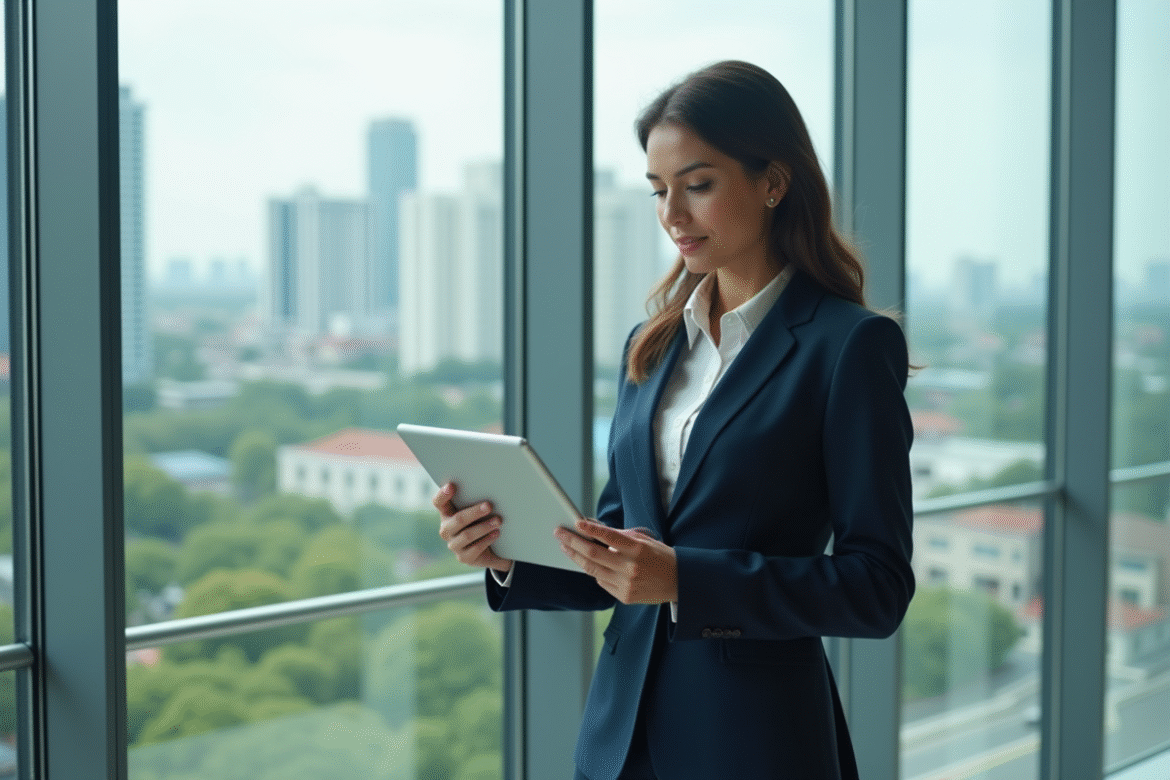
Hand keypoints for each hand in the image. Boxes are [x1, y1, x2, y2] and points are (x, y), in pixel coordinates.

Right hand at [434, 482, 513, 573]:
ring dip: (484, 527)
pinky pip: (475, 549)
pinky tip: (496, 533)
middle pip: (458, 519)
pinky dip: (487, 540)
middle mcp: (446, 530)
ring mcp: (453, 545)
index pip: (438, 503)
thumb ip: (476, 501)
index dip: (442, 495)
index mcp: (446, 514)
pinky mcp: (464, 558)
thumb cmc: (481, 522)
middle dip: (474, 512)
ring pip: (467, 535)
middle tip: (489, 505)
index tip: (451, 485)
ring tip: (498, 521)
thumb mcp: (477, 512)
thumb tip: (492, 486)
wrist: (488, 550)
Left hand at [555, 519, 677, 604]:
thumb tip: (594, 528)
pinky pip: (602, 582)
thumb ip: (620, 536)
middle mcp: (630, 568)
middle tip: (559, 533)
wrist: (679, 583)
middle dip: (573, 542)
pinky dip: (594, 571)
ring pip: (593, 570)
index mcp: (638, 550)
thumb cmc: (660, 557)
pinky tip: (586, 563)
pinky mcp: (624, 596)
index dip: (591, 530)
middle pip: (594, 554)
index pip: (609, 537)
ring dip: (576, 557)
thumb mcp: (645, 540)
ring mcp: (626, 584)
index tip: (576, 522)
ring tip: (565, 546)